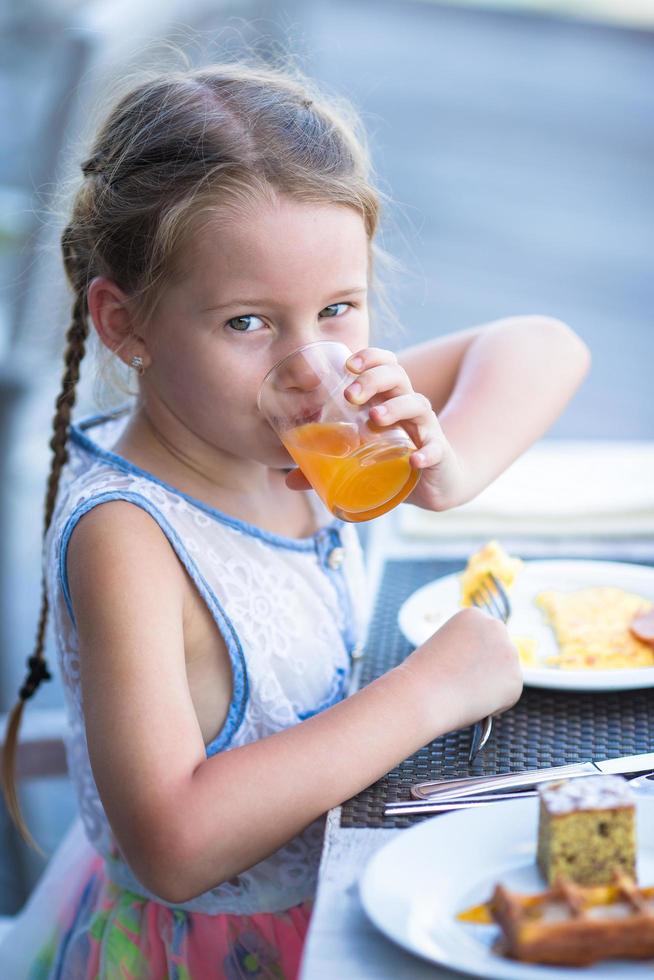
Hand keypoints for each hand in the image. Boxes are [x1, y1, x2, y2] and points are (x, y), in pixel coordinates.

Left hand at [284, 346, 466, 510]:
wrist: (436, 483)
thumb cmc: (394, 459)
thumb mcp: (359, 457)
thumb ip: (326, 465)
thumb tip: (288, 481)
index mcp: (389, 399)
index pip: (385, 364)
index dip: (370, 357)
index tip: (348, 365)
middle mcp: (409, 407)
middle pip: (398, 377)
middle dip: (373, 379)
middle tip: (350, 395)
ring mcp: (426, 429)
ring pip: (417, 405)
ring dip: (395, 408)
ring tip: (374, 417)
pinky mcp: (438, 454)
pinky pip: (436, 449)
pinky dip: (427, 452)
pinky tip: (414, 459)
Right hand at [405, 608, 522, 736]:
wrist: (424, 694)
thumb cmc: (423, 675)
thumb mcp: (442, 648)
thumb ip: (466, 651)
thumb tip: (482, 669)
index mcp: (474, 615)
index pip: (483, 637)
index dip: (471, 654)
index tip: (459, 665)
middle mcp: (496, 627)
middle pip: (498, 651)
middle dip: (488, 668)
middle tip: (468, 684)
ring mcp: (509, 652)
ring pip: (505, 674)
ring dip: (491, 685)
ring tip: (465, 694)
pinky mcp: (516, 679)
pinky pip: (508, 695)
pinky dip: (494, 704)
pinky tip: (474, 702)